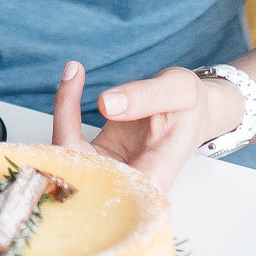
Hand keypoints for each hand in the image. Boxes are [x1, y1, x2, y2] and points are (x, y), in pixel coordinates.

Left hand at [50, 61, 241, 188]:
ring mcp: (108, 170)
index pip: (107, 181)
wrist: (193, 109)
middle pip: (77, 174)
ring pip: (66, 157)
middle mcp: (126, 182)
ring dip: (63, 115)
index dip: (84, 157)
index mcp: (152, 179)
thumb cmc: (191, 107)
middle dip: (65, 127)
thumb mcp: (180, 91)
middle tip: (75, 75)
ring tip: (75, 72)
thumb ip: (146, 97)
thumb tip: (105, 104)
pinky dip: (65, 110)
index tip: (93, 108)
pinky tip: (75, 78)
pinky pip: (69, 139)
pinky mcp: (96, 156)